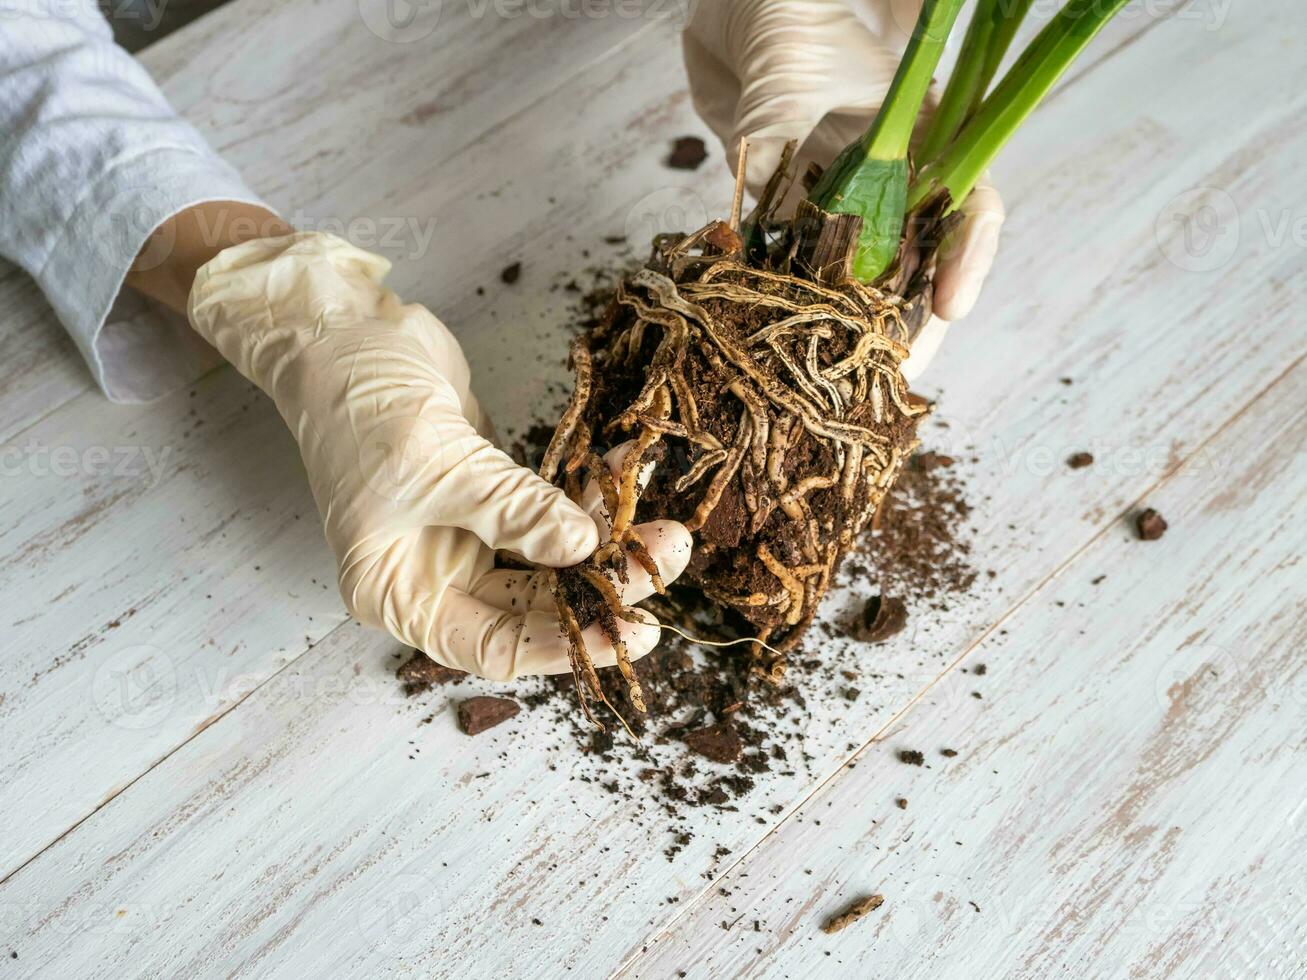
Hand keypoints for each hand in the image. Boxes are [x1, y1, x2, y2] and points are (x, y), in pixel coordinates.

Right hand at [188, 232, 691, 678]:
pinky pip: (550, 506)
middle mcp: (434, 575)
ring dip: (606, 540)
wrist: (342, 331)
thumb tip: (583, 547)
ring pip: (550, 557)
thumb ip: (511, 509)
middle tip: (664, 557)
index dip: (566, 645)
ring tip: (665, 524)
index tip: (631, 630)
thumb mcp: (434, 464)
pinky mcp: (490, 491)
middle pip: (534, 604)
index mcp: (399, 593)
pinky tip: (627, 471)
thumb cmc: (358, 405)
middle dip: (601, 585)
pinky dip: (587, 493)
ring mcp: (465, 533)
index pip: (495, 647)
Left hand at [683, 0, 1004, 378]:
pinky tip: (784, 345)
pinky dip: (792, 309)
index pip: (968, 205)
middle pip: (919, 264)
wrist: (741, 16)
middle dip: (910, 326)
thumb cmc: (789, 26)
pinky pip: (800, 275)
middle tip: (896, 376)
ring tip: (848, 382)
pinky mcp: (794, 219)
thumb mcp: (790, 77)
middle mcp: (892, 180)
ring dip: (854, 332)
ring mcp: (844, 204)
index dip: (966, 258)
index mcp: (924, 140)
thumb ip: (777, 137)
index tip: (950, 306)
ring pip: (864, 283)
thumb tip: (757, 206)